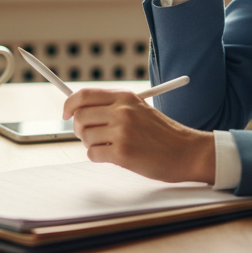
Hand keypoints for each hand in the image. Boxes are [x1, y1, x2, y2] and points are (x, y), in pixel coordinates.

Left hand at [63, 87, 215, 183]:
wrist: (186, 151)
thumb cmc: (162, 133)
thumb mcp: (139, 109)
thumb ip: (112, 106)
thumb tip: (78, 109)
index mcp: (125, 97)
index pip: (84, 95)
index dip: (69, 104)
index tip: (65, 113)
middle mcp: (122, 111)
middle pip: (79, 116)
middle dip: (78, 128)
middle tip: (88, 135)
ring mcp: (122, 132)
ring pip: (85, 137)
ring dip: (92, 144)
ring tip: (110, 146)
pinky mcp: (122, 153)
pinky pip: (92, 155)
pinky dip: (98, 157)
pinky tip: (115, 156)